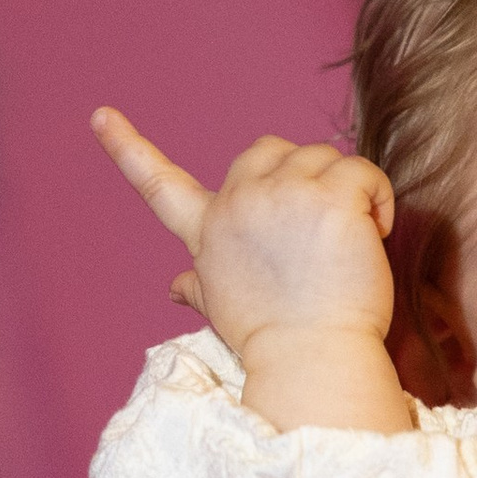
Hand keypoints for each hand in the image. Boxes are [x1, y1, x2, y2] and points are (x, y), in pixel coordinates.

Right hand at [92, 109, 413, 435]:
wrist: (313, 360)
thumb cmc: (278, 342)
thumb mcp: (226, 309)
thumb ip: (203, 285)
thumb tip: (175, 288)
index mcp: (208, 232)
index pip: (159, 185)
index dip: (127, 149)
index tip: (101, 117)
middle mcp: (237, 205)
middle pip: (265, 150)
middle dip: (298, 175)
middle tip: (320, 228)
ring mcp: (281, 195)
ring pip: (321, 156)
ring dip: (345, 190)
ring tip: (352, 240)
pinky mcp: (329, 198)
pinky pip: (360, 168)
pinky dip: (376, 195)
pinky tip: (375, 231)